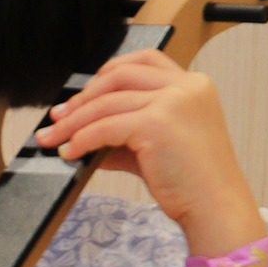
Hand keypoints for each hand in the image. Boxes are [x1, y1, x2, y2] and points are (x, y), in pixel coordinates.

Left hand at [34, 52, 260, 246]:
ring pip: (107, 103)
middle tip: (57, 117)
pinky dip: (82, 139)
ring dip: (73, 122)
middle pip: (119, 75)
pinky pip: (105, 127)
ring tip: (53, 138)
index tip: (83, 93)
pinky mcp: (156, 124)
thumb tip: (83, 135)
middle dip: (83, 96)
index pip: (144, 61)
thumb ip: (126, 133)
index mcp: (193, 84)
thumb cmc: (191, 181)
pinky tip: (70, 152)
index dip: (108, 72)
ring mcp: (173, 102)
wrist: (214, 205)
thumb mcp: (157, 145)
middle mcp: (186, 86)